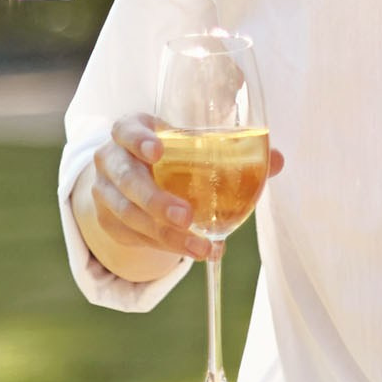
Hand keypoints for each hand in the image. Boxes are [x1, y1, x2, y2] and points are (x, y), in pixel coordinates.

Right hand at [69, 112, 285, 281]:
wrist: (134, 175)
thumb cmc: (171, 153)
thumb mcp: (193, 144)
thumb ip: (232, 149)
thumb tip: (276, 160)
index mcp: (131, 131)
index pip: (126, 130)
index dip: (139, 140)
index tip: (159, 151)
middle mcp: (111, 160)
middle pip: (127, 180)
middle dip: (155, 200)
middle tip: (186, 216)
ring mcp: (104, 192)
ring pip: (128, 215)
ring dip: (165, 235)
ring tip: (201, 247)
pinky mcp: (108, 221)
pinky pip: (133, 237)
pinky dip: (163, 247)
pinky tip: (193, 250)